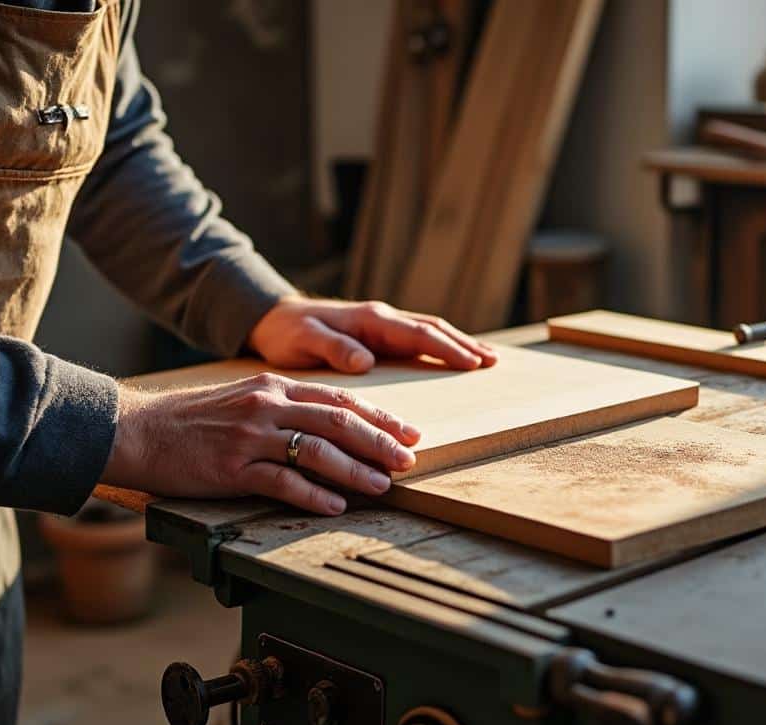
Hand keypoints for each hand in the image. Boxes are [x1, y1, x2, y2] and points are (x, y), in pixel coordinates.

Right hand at [100, 373, 419, 514]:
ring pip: (316, 451)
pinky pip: (281, 481)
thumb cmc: (191, 421)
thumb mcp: (243, 400)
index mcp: (272, 388)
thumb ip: (284, 408)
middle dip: (378, 441)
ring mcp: (249, 438)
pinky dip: (313, 494)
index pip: (338, 399)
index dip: (378, 417)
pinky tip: (336, 505)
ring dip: (355, 470)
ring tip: (382, 486)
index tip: (408, 432)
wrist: (136, 430)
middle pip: (337, 422)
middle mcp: (266, 407)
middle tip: (408, 460)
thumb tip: (330, 426)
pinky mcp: (231, 468)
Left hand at [249, 296, 498, 372]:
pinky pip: (417, 340)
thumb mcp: (304, 342)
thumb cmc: (287, 333)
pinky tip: (455, 357)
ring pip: (429, 332)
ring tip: (487, 358)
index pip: (418, 334)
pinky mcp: (378, 336)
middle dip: (465, 344)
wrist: (272, 319)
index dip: (447, 349)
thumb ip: (334, 348)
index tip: (472, 363)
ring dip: (459, 344)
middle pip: (433, 329)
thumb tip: (366, 361)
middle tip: (493, 362)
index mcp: (370, 320)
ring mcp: (382, 326)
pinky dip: (441, 347)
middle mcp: (381, 319)